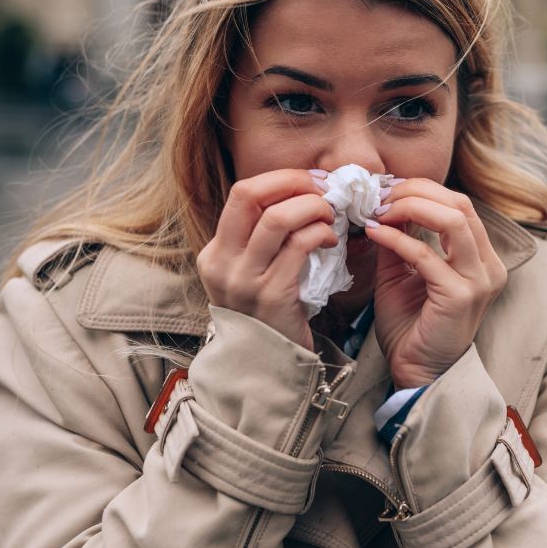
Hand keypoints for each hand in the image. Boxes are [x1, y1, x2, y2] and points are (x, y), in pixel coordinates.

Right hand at [196, 169, 337, 349]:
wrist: (268, 368)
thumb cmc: (271, 315)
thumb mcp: (253, 274)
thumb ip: (266, 239)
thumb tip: (303, 194)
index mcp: (215, 252)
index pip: (242, 193)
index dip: (281, 180)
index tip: (310, 181)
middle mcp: (222, 262)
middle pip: (250, 195)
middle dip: (294, 183)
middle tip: (323, 190)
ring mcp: (243, 279)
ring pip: (277, 218)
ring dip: (312, 208)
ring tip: (330, 216)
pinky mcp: (270, 295)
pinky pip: (299, 246)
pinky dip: (320, 234)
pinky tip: (331, 242)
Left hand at [365, 180, 507, 387]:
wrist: (417, 372)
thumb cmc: (412, 326)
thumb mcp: (403, 272)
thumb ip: (400, 237)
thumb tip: (384, 203)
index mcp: (482, 258)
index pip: (459, 205)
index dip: (422, 190)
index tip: (386, 190)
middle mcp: (489, 266)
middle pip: (460, 204)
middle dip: (416, 192)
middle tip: (380, 195)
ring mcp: (479, 281)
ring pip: (452, 220)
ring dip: (410, 208)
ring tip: (379, 210)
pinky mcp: (460, 296)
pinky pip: (425, 255)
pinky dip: (397, 238)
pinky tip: (374, 233)